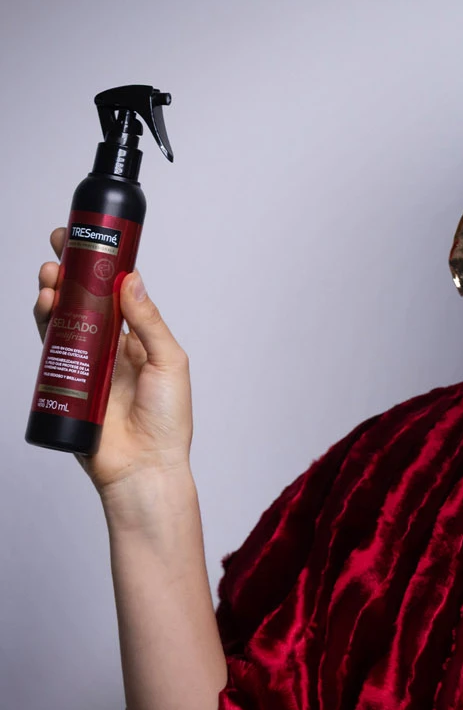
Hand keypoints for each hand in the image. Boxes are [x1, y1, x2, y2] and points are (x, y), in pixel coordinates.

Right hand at [35, 227, 193, 499]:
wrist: (144, 469)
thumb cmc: (168, 421)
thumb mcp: (169, 362)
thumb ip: (148, 322)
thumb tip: (132, 280)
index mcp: (138, 339)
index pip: (116, 293)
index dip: (100, 267)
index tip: (89, 240)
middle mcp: (110, 347)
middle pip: (83, 301)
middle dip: (69, 272)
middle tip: (59, 248)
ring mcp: (85, 365)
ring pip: (63, 319)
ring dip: (54, 293)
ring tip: (51, 275)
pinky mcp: (66, 384)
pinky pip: (51, 349)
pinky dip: (45, 324)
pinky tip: (47, 306)